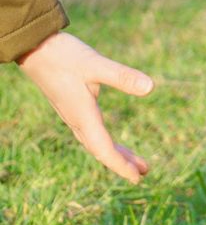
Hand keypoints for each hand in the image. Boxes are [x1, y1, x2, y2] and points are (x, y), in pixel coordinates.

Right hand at [18, 32, 152, 182]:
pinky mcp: (70, 106)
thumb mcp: (96, 64)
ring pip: (95, 142)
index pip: (105, 149)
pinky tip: (109, 139)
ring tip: (134, 161)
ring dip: (115, 153)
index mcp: (83, 115)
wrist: (33, 47)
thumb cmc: (62, 55)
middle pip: (101, 150)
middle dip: (122, 163)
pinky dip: (104, 141)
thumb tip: (151, 87)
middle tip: (144, 172)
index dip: (121, 166)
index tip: (138, 178)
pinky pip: (89, 133)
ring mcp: (71, 114)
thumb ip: (122, 76)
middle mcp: (76, 119)